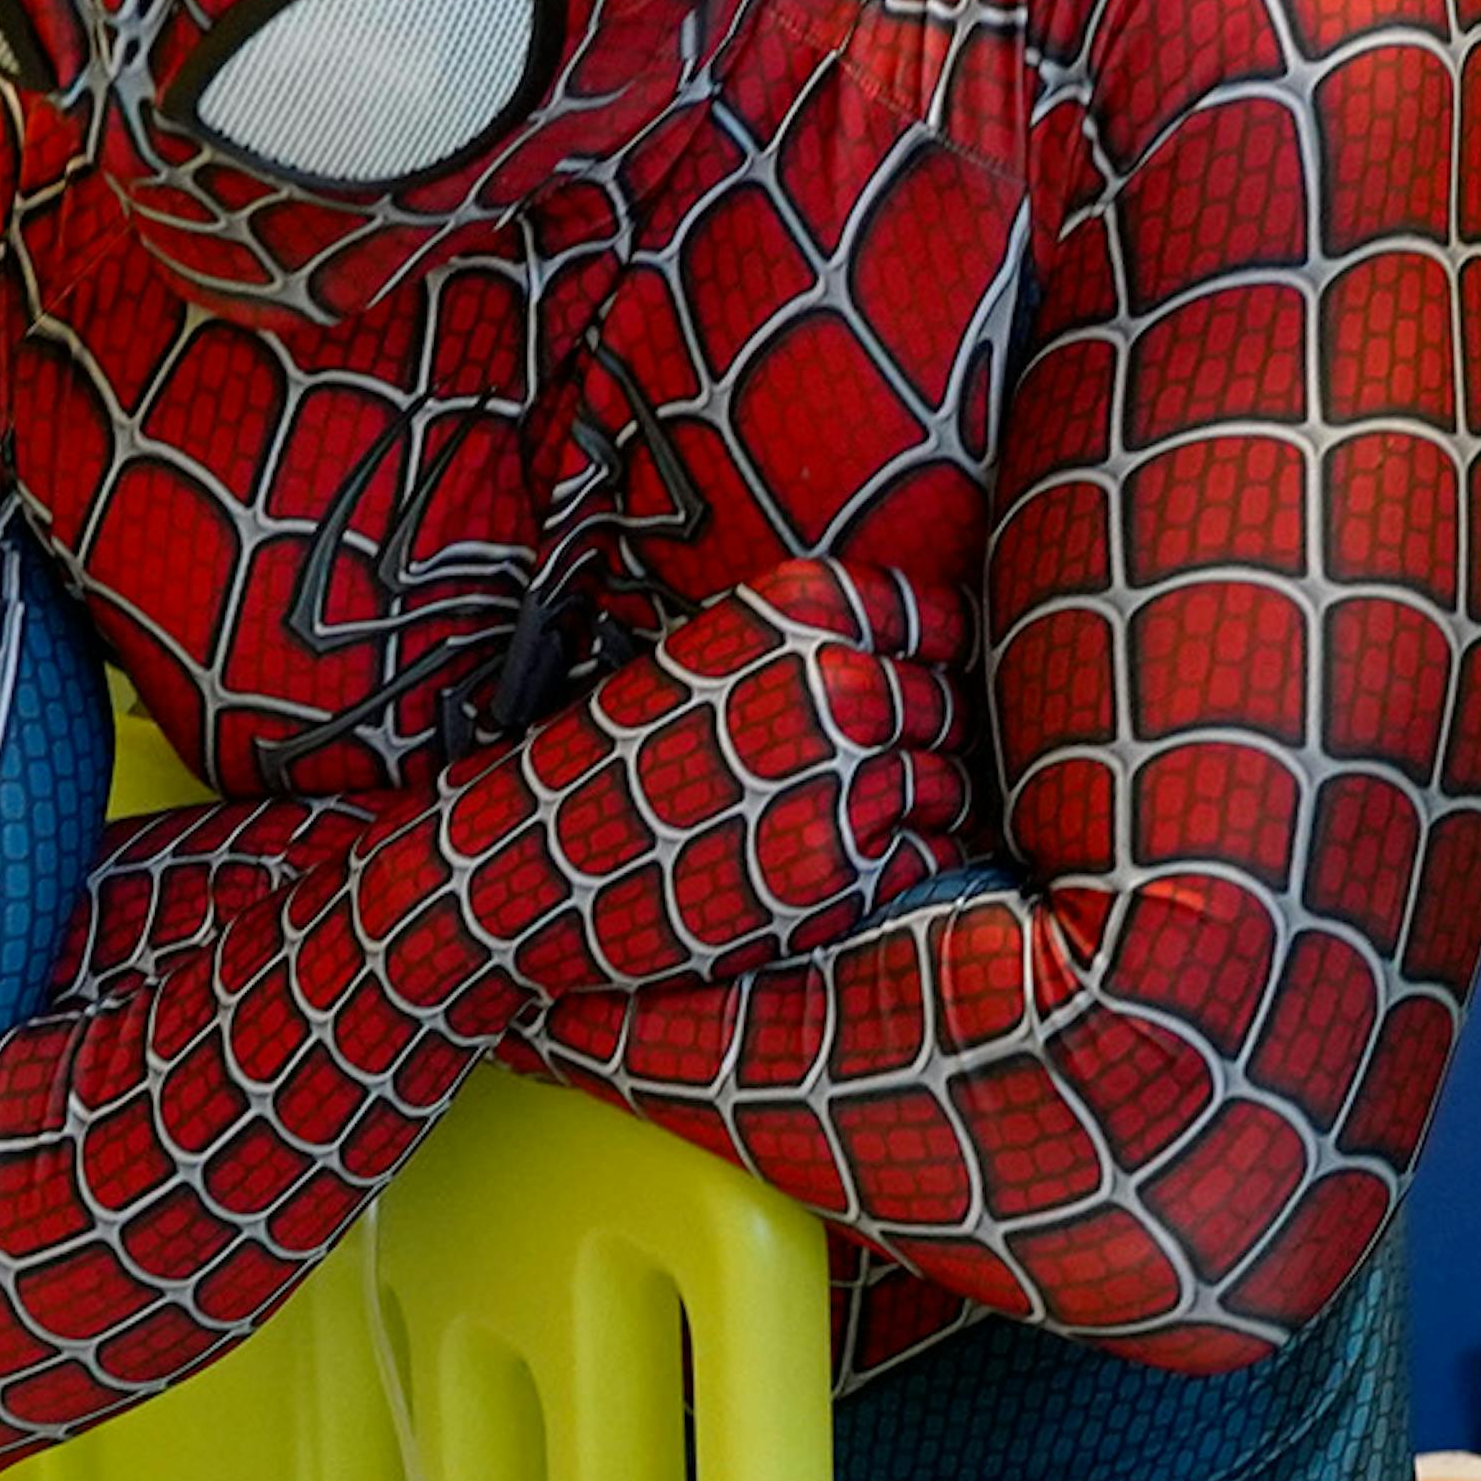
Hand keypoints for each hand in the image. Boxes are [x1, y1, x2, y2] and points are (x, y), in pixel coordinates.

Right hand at [502, 554, 966, 1000]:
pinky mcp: (836, 870)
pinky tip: (857, 868)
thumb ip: (811, 646)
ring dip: (930, 807)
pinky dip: (909, 866)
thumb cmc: (617, 754)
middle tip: (903, 766)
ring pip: (952, 786)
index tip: (932, 685)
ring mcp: (841, 780)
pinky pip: (929, 858)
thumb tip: (919, 661)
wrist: (527, 858)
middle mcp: (831, 683)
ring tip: (874, 819)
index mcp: (801, 610)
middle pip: (953, 707)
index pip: (941, 618)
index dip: (946, 660)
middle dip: (938, 740)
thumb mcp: (711, 652)